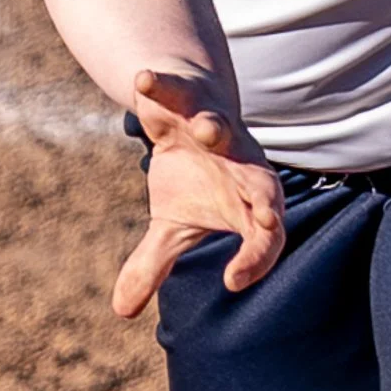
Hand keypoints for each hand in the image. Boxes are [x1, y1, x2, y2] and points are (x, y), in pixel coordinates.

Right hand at [112, 68, 286, 319]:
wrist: (187, 114)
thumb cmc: (193, 179)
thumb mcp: (173, 224)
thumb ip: (155, 263)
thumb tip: (121, 311)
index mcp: (249, 201)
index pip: (266, 236)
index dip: (257, 258)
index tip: (233, 281)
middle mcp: (240, 163)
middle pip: (262, 180)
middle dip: (265, 197)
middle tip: (269, 217)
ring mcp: (215, 126)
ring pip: (221, 127)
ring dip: (215, 128)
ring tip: (205, 131)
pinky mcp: (187, 97)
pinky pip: (177, 89)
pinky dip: (160, 84)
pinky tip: (142, 80)